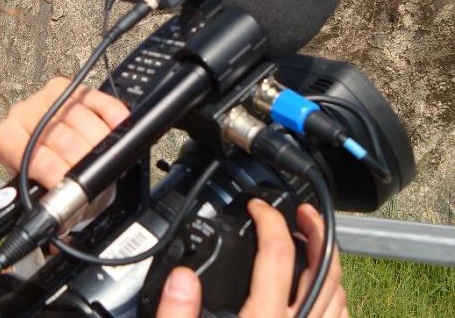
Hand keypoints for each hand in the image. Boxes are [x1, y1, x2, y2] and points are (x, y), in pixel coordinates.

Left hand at [0, 77, 128, 187]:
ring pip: (78, 115)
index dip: (55, 172)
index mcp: (6, 138)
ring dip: (100, 139)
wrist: (48, 153)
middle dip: (82, 158)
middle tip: (96, 176)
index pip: (33, 155)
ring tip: (108, 158)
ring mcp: (47, 97)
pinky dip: (110, 112)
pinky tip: (119, 125)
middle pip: (59, 135)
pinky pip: (95, 97)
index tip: (72, 186)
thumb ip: (48, 196)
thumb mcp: (39, 189)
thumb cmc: (43, 173)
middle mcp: (23, 113)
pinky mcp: (71, 88)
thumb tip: (66, 209)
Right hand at [157, 200, 347, 317]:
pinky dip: (335, 295)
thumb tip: (183, 276)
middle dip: (317, 232)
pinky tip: (319, 287)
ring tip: (314, 241)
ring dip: (330, 261)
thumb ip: (177, 314)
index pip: (277, 255)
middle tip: (303, 211)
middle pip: (324, 270)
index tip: (257, 207)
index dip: (270, 220)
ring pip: (338, 294)